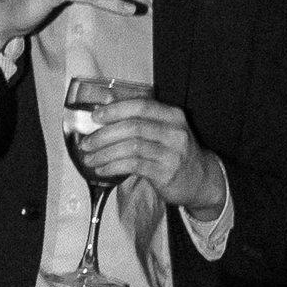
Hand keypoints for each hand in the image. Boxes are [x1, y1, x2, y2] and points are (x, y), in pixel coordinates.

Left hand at [74, 97, 224, 216]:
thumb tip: (104, 107)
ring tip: (90, 158)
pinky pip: (134, 166)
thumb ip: (139, 119)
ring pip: (131, 147)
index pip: (141, 106)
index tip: (95, 117)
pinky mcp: (166, 172)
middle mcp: (175, 131)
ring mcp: (172, 153)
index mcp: (172, 115)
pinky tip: (102, 169)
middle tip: (86, 143)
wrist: (201, 180)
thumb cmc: (174, 152)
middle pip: (133, 127)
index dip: (115, 110)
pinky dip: (113, 167)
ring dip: (105, 153)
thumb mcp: (164, 130)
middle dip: (104, 135)